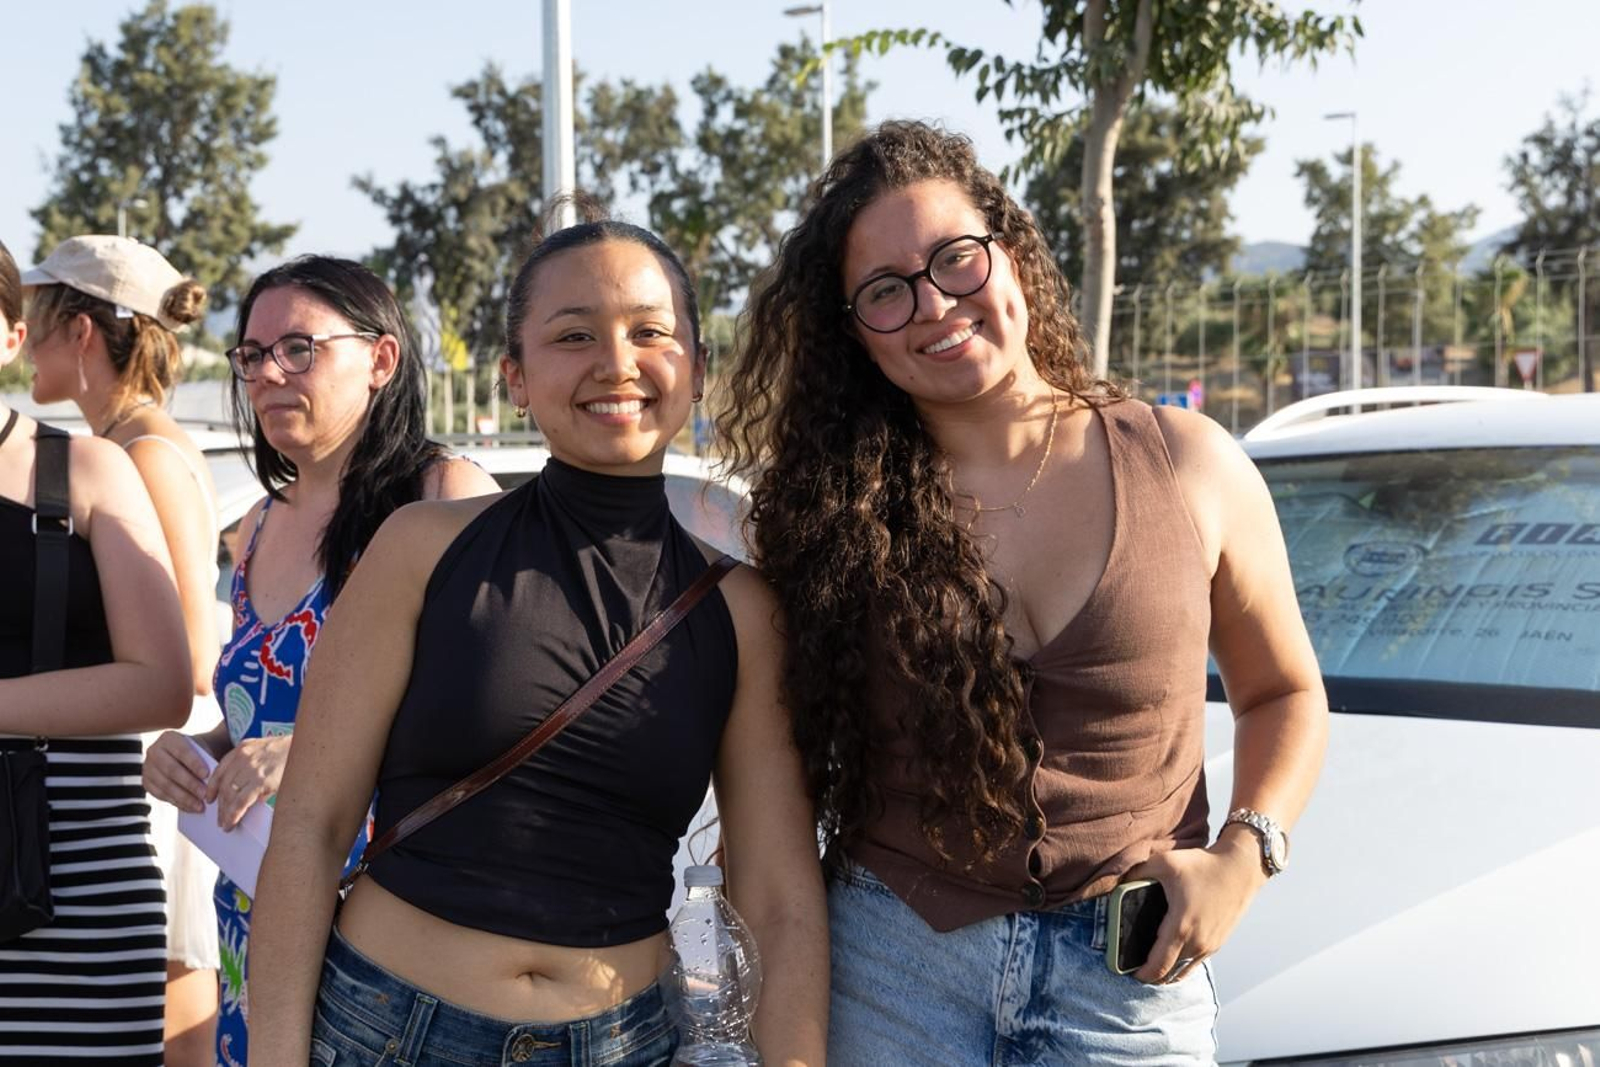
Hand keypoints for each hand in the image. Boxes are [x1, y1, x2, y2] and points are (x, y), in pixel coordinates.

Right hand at [143, 731, 212, 814]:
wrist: (183, 757)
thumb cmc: (196, 753)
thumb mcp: (200, 750)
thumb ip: (204, 760)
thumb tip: (212, 781)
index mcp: (169, 738)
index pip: (181, 751)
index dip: (194, 763)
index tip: (207, 774)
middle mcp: (154, 751)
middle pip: (171, 769)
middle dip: (189, 783)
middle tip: (205, 794)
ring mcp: (147, 768)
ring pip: (165, 785)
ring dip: (184, 797)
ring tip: (200, 806)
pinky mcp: (146, 783)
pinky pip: (161, 795)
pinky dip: (177, 802)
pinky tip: (190, 808)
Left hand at [205, 735, 290, 830]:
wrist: (310, 747)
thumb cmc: (293, 752)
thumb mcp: (267, 752)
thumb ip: (253, 767)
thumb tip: (248, 793)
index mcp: (243, 748)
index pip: (220, 769)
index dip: (212, 786)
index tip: (210, 798)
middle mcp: (243, 757)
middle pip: (224, 785)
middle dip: (220, 805)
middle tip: (219, 819)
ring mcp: (251, 769)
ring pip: (230, 795)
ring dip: (225, 812)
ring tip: (225, 824)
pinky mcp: (261, 781)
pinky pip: (241, 801)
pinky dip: (233, 814)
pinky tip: (231, 823)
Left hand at [1123, 828, 1267, 984]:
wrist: (1240, 867)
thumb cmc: (1203, 864)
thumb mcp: (1164, 862)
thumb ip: (1136, 874)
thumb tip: (1117, 882)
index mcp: (1180, 928)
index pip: (1158, 966)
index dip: (1141, 974)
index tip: (1126, 970)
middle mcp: (1197, 943)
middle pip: (1169, 975)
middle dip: (1151, 975)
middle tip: (1134, 967)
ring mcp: (1210, 945)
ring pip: (1184, 971)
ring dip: (1167, 972)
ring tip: (1152, 963)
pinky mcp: (1219, 942)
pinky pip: (1196, 963)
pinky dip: (1182, 965)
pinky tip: (1172, 954)